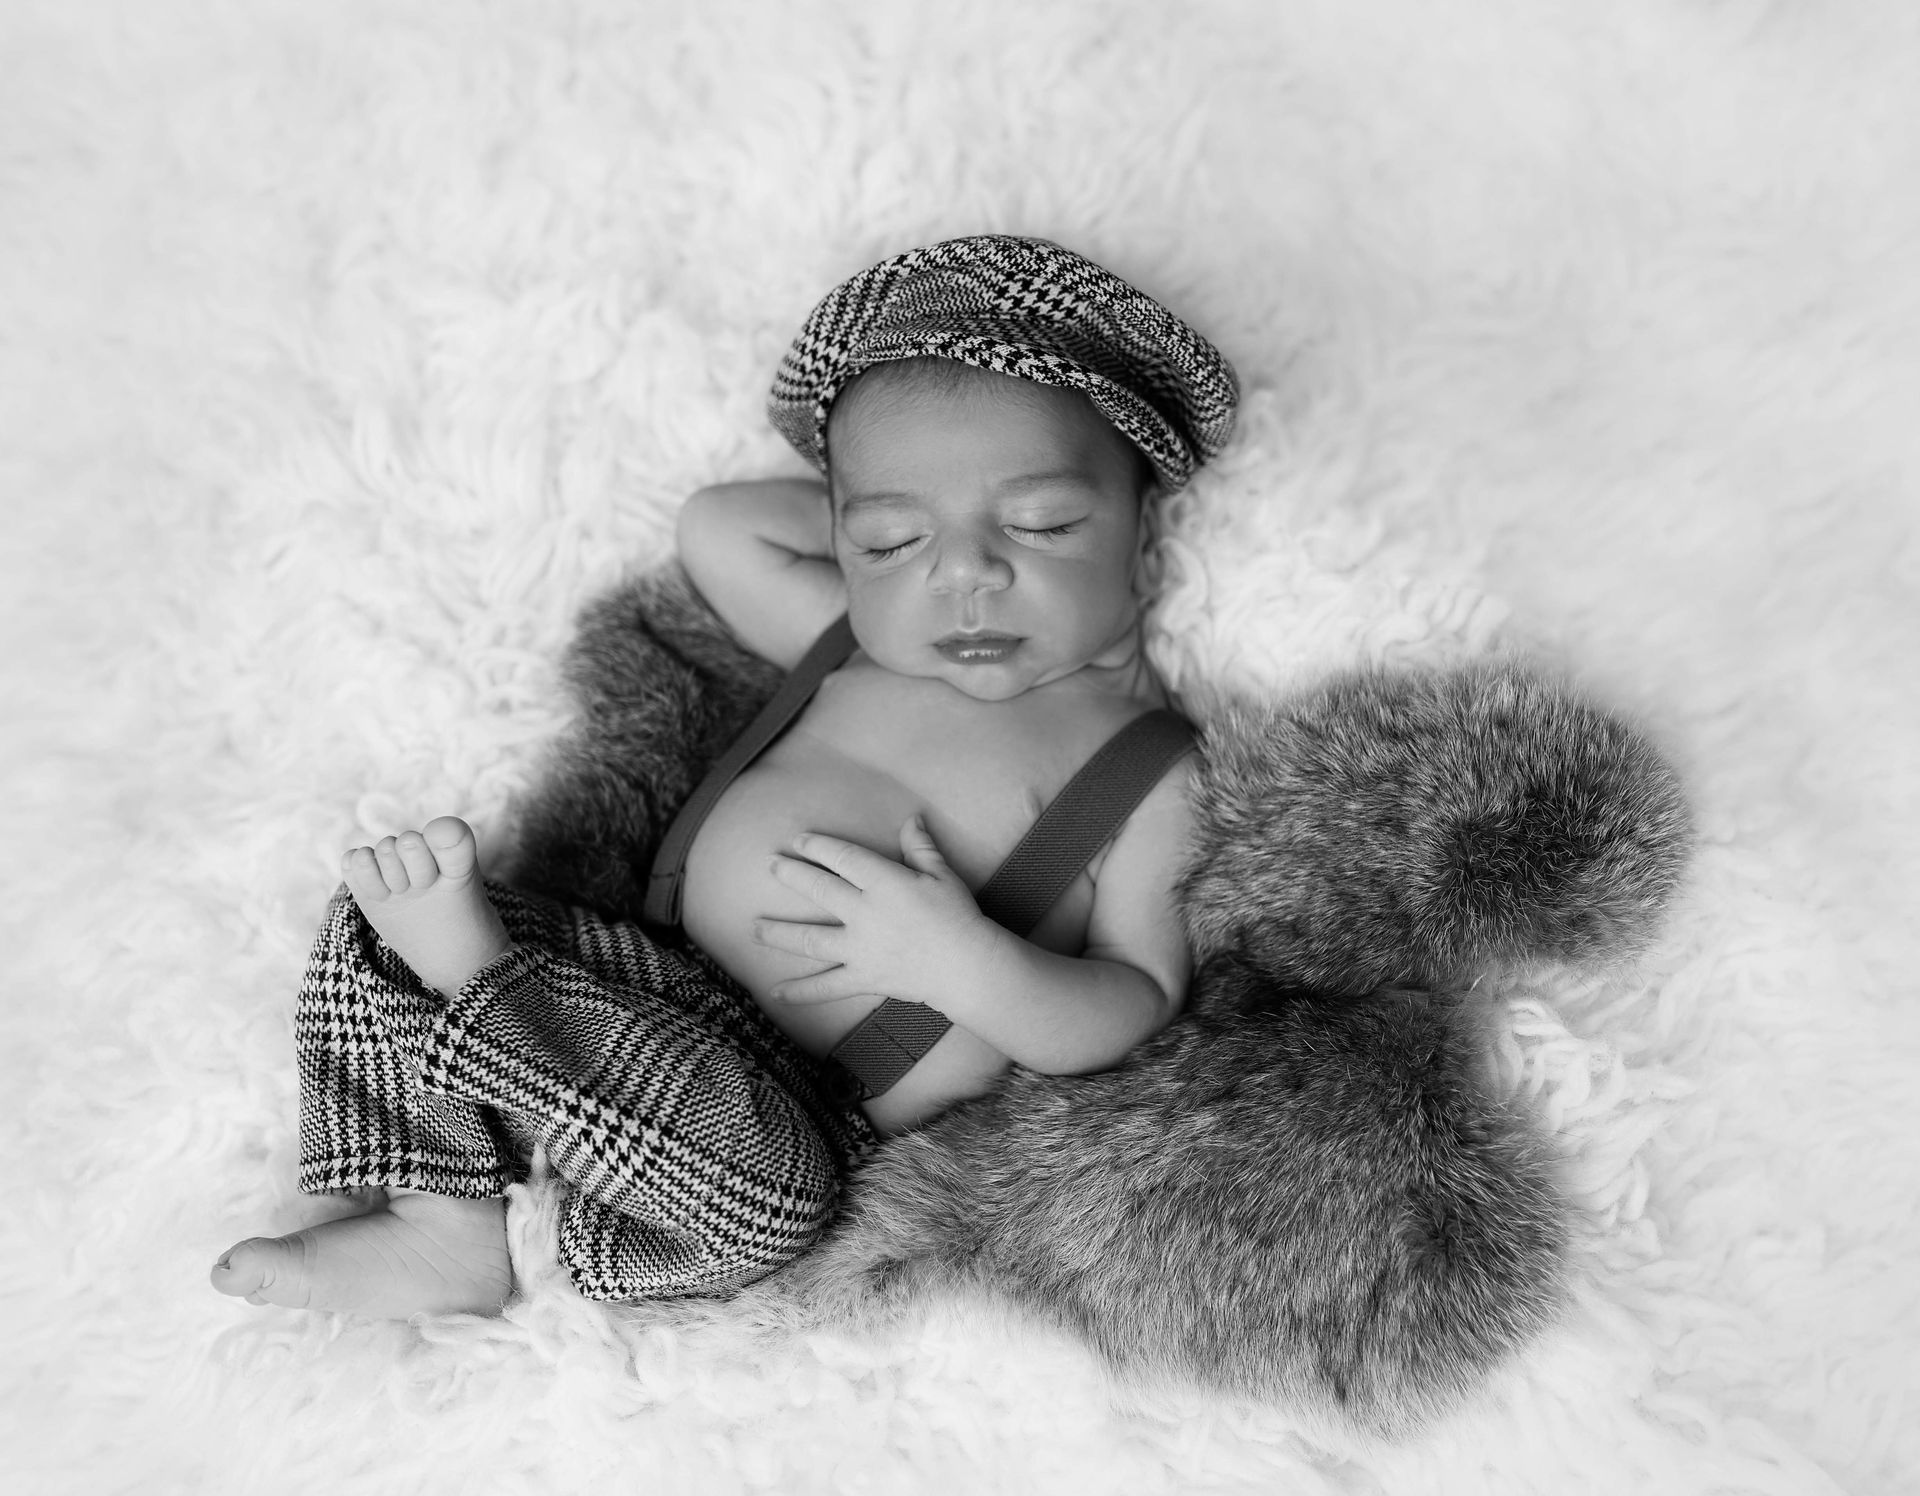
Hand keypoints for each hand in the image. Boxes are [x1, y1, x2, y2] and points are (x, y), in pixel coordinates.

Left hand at [753, 817, 1005, 1008]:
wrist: (966, 966)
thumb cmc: (958, 915)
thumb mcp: (941, 874)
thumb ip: (921, 846)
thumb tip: (911, 818)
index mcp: (884, 883)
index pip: (843, 858)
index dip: (818, 847)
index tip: (799, 840)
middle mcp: (865, 913)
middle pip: (819, 891)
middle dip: (791, 876)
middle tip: (771, 866)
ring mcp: (860, 948)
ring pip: (810, 939)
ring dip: (779, 933)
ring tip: (755, 928)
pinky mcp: (862, 977)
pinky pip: (826, 987)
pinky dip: (801, 992)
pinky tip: (776, 992)